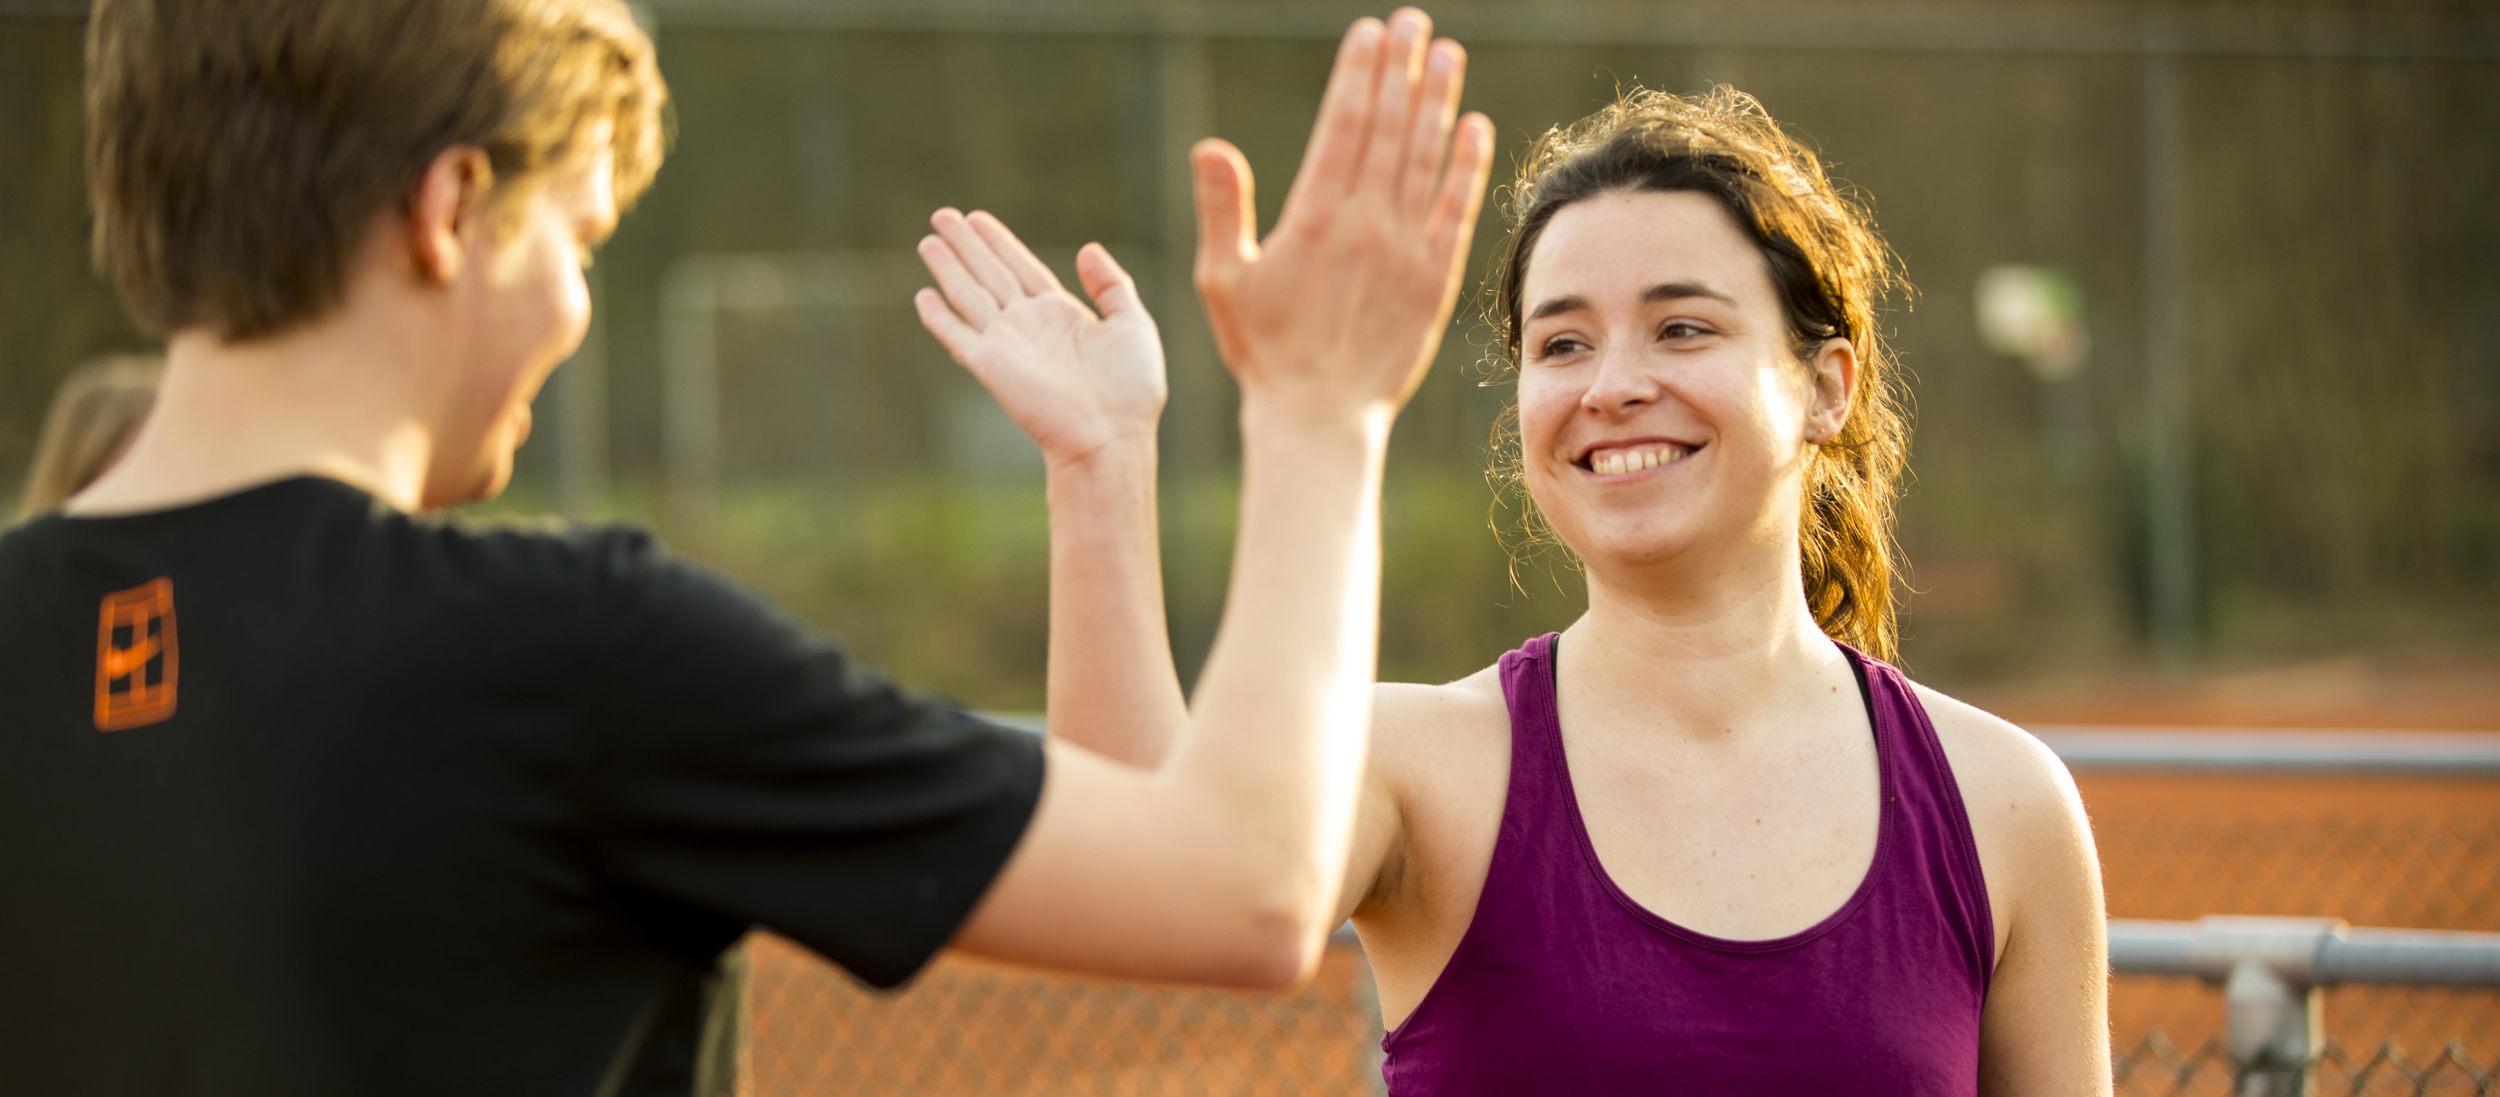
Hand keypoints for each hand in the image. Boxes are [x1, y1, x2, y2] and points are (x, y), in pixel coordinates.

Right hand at [914, 208, 1165, 467]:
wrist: (1111, 435)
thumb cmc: (1130, 389)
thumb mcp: (1133, 325)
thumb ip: (1112, 286)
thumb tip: (1087, 248)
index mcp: (1061, 314)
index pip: (1022, 267)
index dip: (999, 242)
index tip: (977, 218)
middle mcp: (1029, 325)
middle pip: (990, 274)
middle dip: (966, 245)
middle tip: (942, 215)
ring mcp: (1007, 344)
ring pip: (969, 294)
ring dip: (948, 267)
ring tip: (928, 240)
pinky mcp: (989, 365)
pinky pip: (958, 335)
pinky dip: (939, 317)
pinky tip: (922, 296)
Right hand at [1191, 8, 1493, 430]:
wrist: (1319, 414)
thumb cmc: (1263, 350)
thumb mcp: (1224, 281)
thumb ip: (1222, 211)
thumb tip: (1212, 147)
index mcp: (1314, 219)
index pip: (1344, 126)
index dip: (1360, 74)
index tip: (1370, 32)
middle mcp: (1366, 225)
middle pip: (1390, 128)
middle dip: (1402, 69)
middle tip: (1413, 21)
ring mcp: (1406, 250)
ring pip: (1426, 157)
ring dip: (1438, 101)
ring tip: (1446, 52)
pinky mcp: (1436, 279)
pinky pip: (1456, 210)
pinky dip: (1467, 166)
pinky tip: (1476, 126)